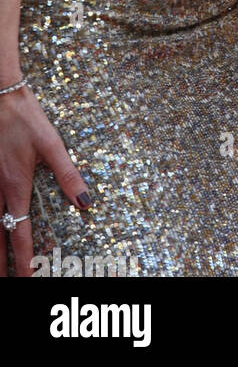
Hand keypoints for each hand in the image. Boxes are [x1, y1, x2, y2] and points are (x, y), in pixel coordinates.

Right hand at [0, 83, 90, 277]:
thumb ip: (68, 173)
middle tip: (6, 284)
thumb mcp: (51, 143)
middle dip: (1, 264)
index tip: (28, 278)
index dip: (25, 260)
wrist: (0, 96)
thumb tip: (86, 202)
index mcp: (17, 186)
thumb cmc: (26, 118)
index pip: (22, 233)